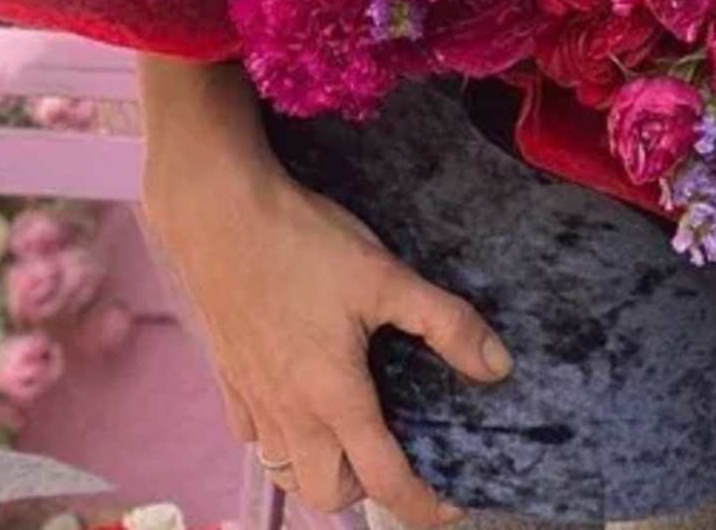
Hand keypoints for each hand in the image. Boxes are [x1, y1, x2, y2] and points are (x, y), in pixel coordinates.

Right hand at [141, 131, 511, 528]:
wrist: (217, 215)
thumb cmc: (302, 243)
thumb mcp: (385, 275)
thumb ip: (445, 323)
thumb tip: (498, 366)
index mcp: (334, 397)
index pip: (383, 481)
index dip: (422, 506)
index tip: (450, 512)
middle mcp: (290, 414)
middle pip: (328, 493)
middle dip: (365, 490)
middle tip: (394, 451)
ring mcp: (253, 399)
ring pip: (288, 469)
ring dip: (321, 466)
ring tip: (350, 430)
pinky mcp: (227, 378)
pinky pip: (254, 434)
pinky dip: (281, 434)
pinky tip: (298, 398)